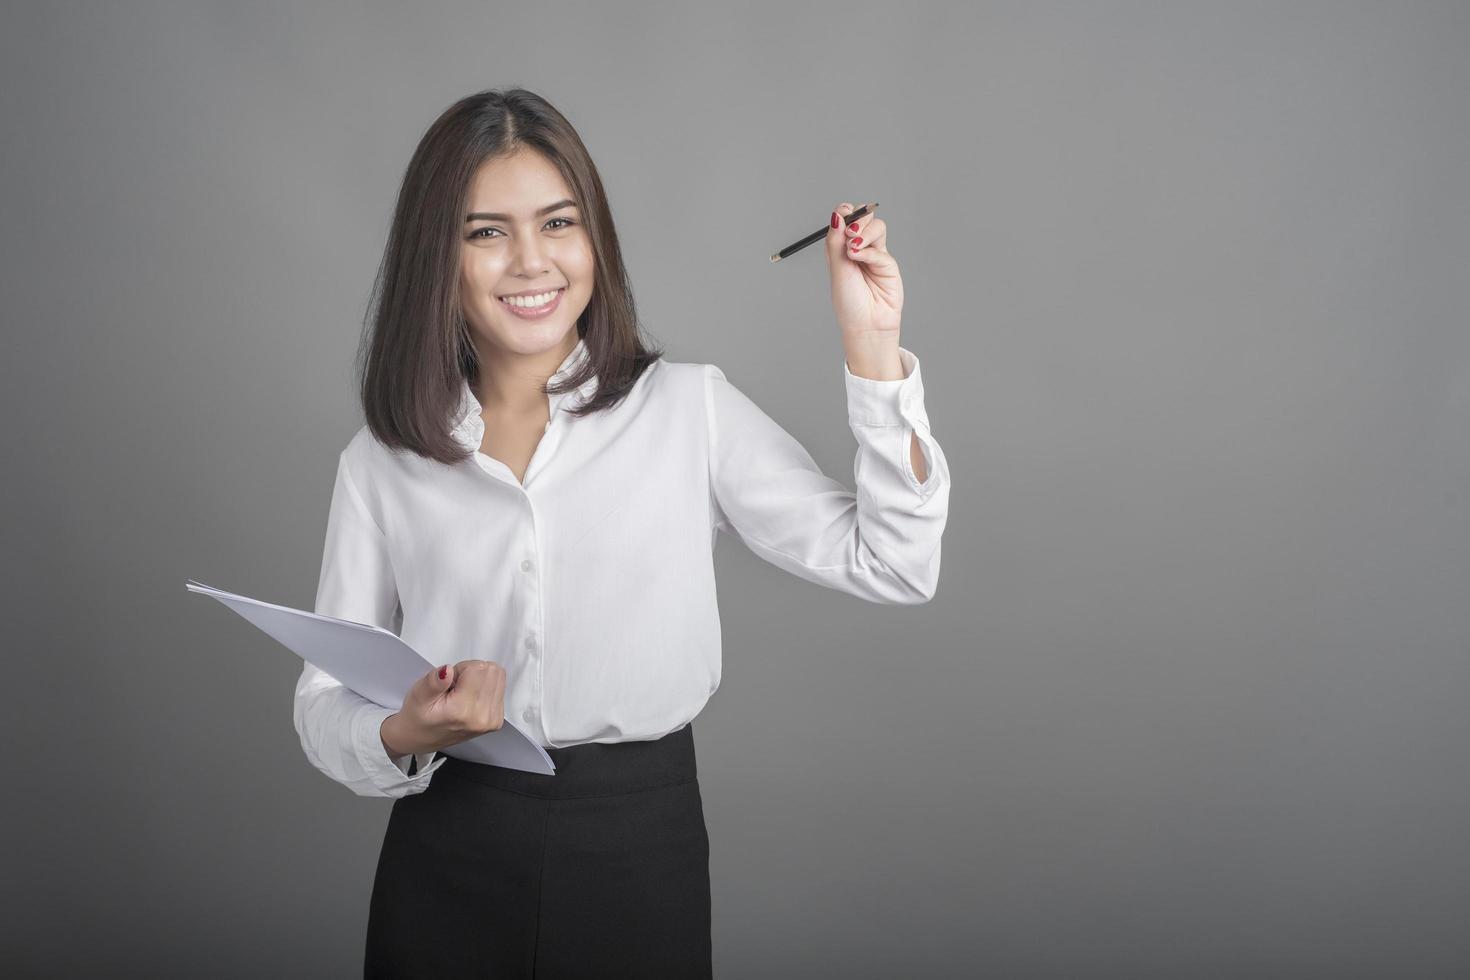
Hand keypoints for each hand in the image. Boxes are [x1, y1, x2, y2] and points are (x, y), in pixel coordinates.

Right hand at [381, 660, 506, 757]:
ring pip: (498, 677)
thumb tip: (448, 670)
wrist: (421, 738)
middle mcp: (484, 717)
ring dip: (480, 679)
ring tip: (461, 693)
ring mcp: (493, 720)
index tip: (450, 683)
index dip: (461, 669)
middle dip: (473, 672)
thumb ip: (433, 682)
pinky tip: (469, 699)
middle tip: (455, 687)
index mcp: (464, 711)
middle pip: (492, 671)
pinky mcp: (497, 720)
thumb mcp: (418, 695)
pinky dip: (485, 687)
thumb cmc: (418, 717)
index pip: (478, 668)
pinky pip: (500, 688)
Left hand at [826, 202, 903, 338]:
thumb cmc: (849, 303)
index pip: (845, 220)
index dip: (845, 212)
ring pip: (877, 227)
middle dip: (857, 219)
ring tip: (854, 248)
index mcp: (840, 249)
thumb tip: (837, 214)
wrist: (867, 325)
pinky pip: (881, 249)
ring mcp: (875, 256)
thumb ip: (836, 241)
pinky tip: (860, 259)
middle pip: (863, 219)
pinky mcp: (888, 264)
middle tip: (849, 232)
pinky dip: (869, 252)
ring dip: (865, 232)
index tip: (843, 212)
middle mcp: (858, 250)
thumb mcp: (836, 268)